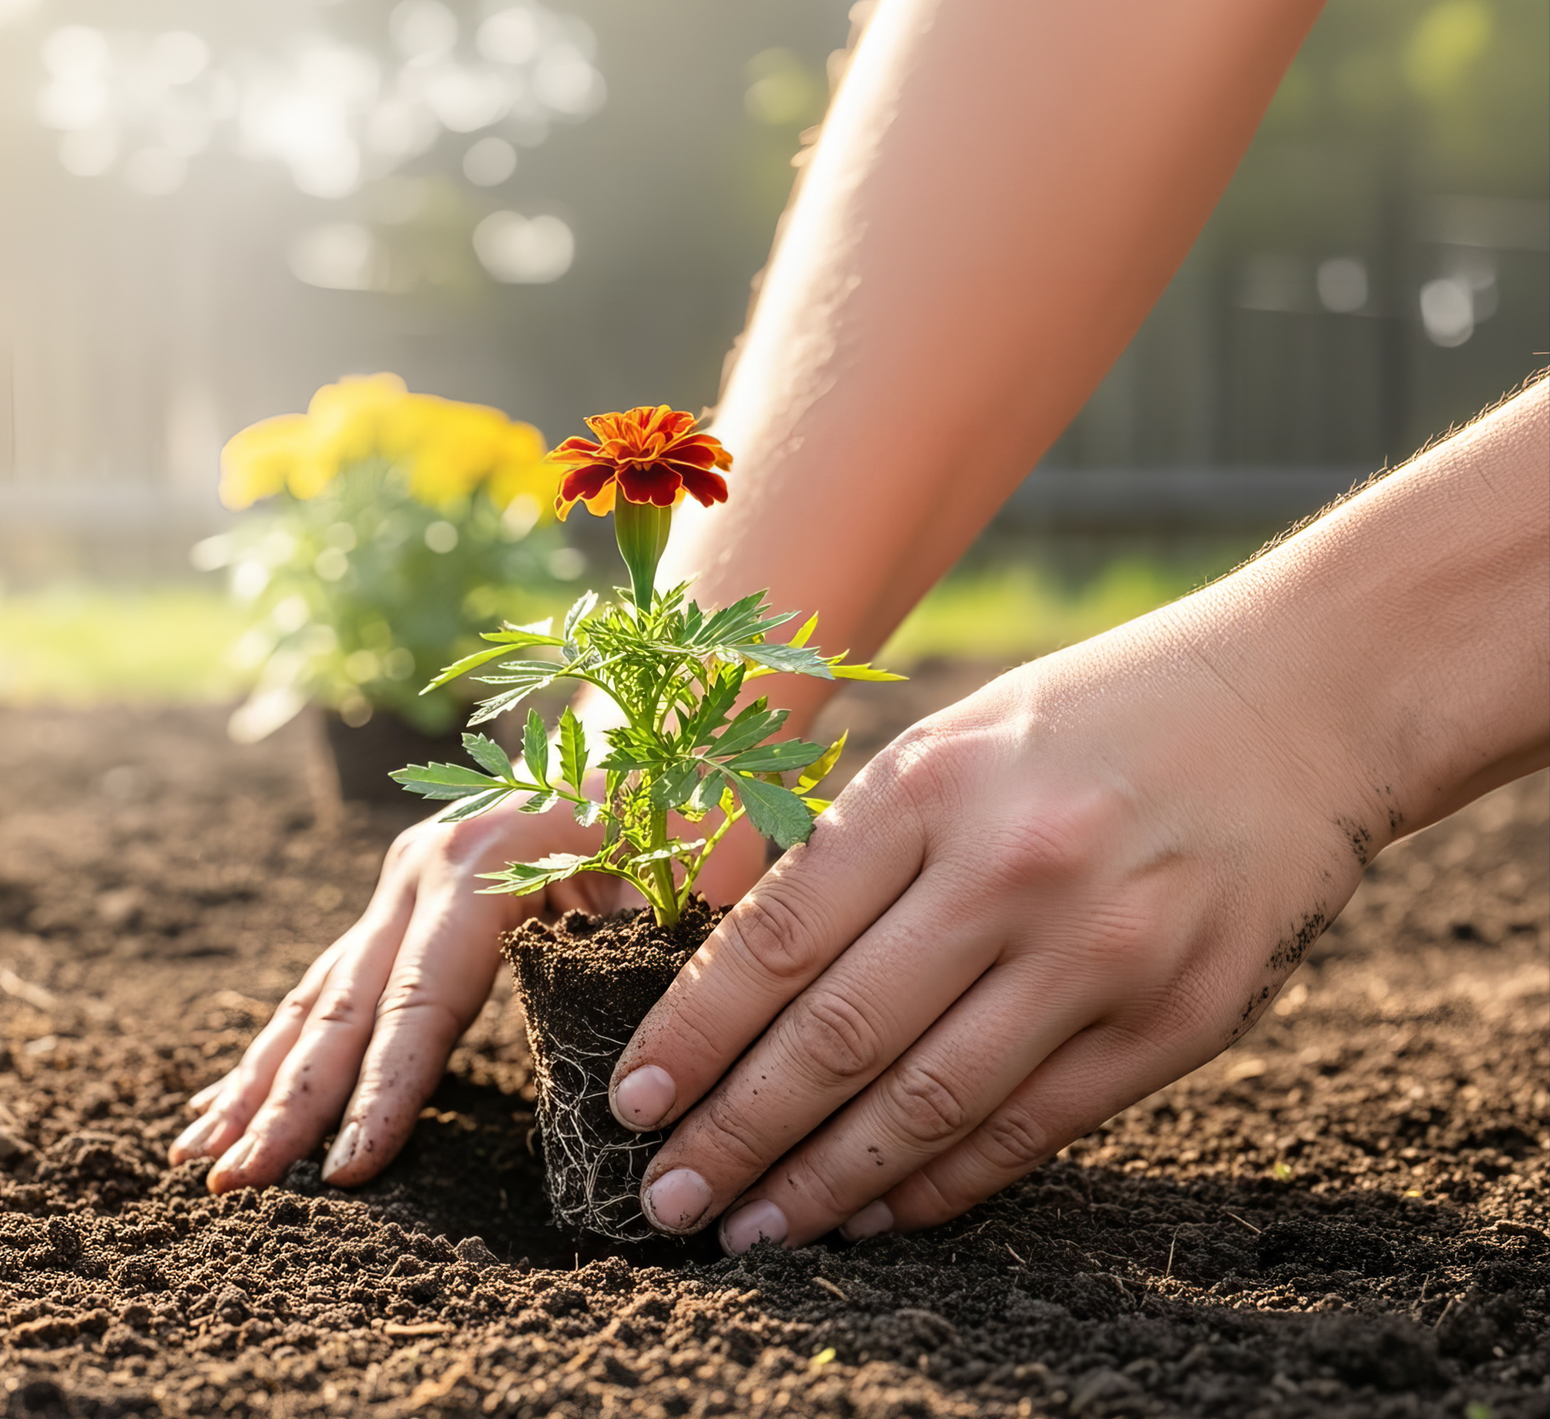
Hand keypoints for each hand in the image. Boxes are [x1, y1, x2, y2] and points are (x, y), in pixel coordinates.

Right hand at [175, 794, 767, 1192]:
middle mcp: (419, 869)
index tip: (347, 1171)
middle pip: (341, 1003)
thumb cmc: (678, 804)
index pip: (419, 999)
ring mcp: (399, 882)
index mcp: (480, 864)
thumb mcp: (682, 872)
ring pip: (314, 995)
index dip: (384, 1089)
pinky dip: (278, 1049)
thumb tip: (630, 1083)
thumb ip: (646, 961)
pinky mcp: (399, 904)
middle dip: (288, 1101)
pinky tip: (228, 1102)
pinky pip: (327, 984)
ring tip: (200, 1156)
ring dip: (258, 1080)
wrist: (651, 725)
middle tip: (236, 1183)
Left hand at [608, 608, 1380, 1251]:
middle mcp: (1010, 870)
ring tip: (753, 1229)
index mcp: (931, 785)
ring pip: (930, 1101)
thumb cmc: (1089, 720)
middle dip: (737, 1130)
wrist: (1301, 704)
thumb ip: (855, 850)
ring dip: (826, 1182)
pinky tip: (874, 1213)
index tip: (631, 1100)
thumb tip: (734, 981)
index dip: (694, 1032)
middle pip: (840, 1034)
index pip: (779, 936)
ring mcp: (1102, 952)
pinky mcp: (1177, 1019)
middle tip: (667, 1197)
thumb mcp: (952, 742)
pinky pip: (1033, 1128)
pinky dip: (943, 1183)